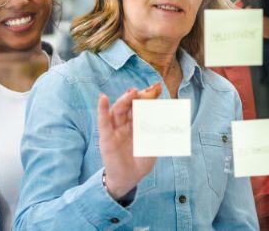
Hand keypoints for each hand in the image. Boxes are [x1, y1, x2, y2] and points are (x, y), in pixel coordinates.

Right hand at [97, 83, 163, 199]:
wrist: (129, 180)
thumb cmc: (140, 162)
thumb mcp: (154, 146)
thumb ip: (158, 132)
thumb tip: (166, 116)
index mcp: (137, 124)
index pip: (142, 106)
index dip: (148, 97)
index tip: (156, 87)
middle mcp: (126, 124)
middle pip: (130, 105)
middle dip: (139, 96)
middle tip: (149, 90)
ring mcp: (115, 129)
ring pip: (118, 110)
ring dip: (124, 99)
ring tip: (132, 92)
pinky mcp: (106, 137)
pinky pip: (103, 122)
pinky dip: (102, 109)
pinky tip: (103, 98)